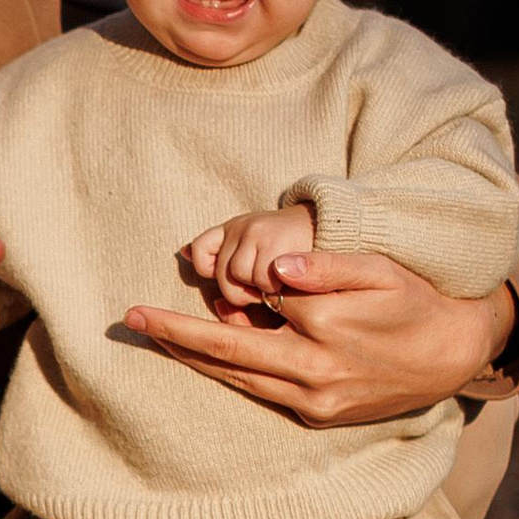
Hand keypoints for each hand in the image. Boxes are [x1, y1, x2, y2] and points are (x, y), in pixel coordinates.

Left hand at [125, 245, 516, 426]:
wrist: (452, 354)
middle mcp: (313, 372)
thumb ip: (327, 267)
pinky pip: (259, 390)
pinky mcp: (316, 414)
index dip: (230, 284)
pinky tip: (202, 357)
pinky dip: (227, 372)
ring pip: (237, 378)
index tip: (187, 271)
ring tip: (154, 337)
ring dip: (192, 358)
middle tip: (131, 320)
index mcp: (324, 330)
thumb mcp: (379, 270)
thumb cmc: (415, 300)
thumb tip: (274, 269)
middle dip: (176, 336)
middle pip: (227, 353)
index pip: (257, 303)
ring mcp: (313, 400)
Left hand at [183, 206, 314, 308]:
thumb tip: (182, 252)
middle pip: (221, 274)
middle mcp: (243, 227)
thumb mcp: (255, 243)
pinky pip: (262, 281)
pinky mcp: (277, 246)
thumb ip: (221, 250)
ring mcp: (259, 234)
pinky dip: (274, 290)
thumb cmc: (292, 249)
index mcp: (234, 227)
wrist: (336, 230)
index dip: (206, 268)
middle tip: (263, 290)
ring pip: (239, 279)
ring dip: (258, 291)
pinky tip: (290, 284)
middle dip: (238, 291)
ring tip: (279, 285)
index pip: (201, 248)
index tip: (220, 279)